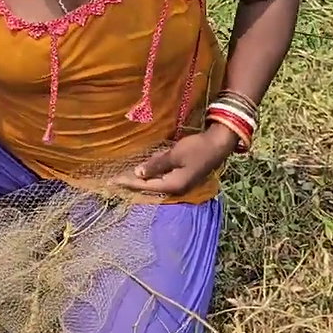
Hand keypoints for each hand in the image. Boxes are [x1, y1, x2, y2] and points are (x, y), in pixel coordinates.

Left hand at [112, 125, 238, 196]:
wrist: (219, 144)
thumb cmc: (197, 148)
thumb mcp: (174, 155)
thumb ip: (155, 165)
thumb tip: (138, 174)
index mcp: (173, 185)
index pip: (144, 185)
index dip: (128, 182)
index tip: (112, 180)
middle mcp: (175, 188)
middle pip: (148, 186)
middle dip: (131, 183)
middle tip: (114, 181)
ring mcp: (180, 183)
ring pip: (154, 182)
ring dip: (140, 180)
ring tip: (123, 178)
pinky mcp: (182, 176)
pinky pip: (161, 177)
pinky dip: (150, 174)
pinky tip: (140, 173)